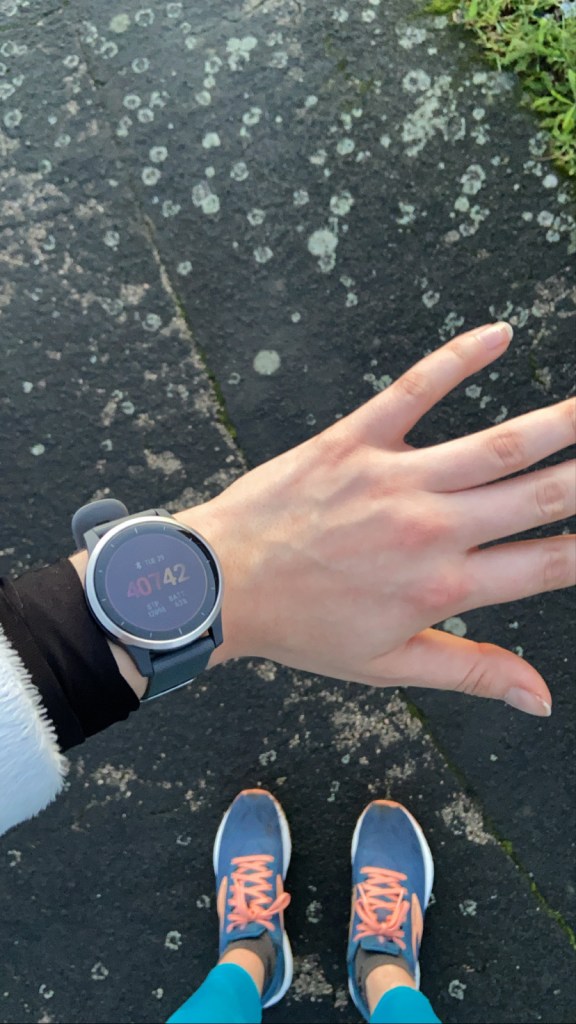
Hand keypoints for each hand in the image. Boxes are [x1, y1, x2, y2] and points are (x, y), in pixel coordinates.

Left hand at [180, 322, 575, 715]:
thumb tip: (540, 700)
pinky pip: (415, 390)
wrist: (220, 585)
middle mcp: (431, 528)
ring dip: (558, 422)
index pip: (548, 563)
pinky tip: (498, 334)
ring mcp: (395, 479)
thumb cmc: (303, 628)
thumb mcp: (389, 664)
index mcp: (443, 586)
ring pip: (497, 444)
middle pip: (539, 495)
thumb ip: (473, 672)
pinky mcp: (355, 440)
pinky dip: (459, 358)